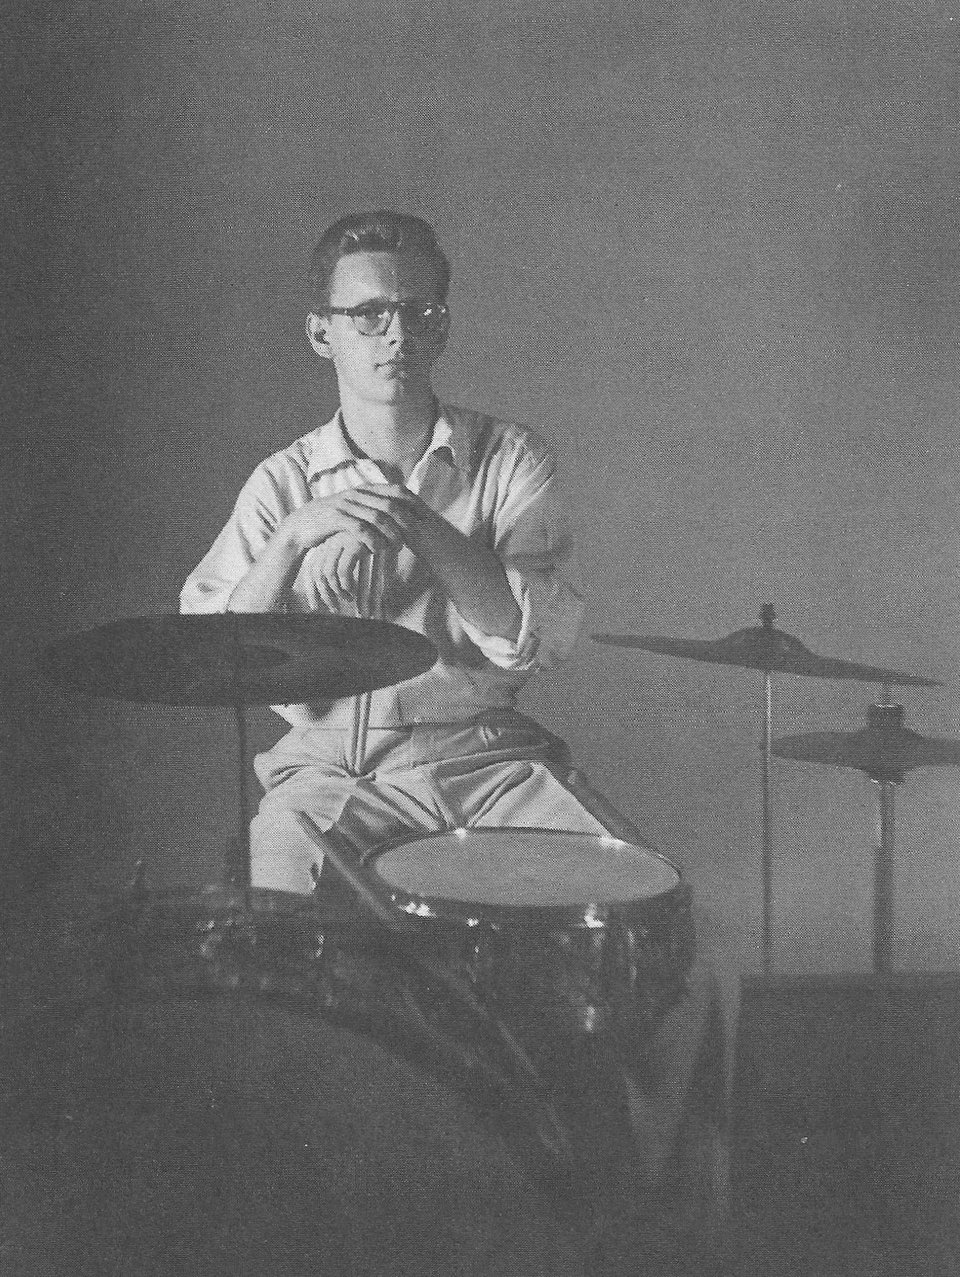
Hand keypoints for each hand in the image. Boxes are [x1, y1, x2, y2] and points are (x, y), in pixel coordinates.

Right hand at [283, 487, 411, 555]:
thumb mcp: (354, 509)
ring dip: (391, 533)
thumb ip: (373, 507)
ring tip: (397, 547)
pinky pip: (360, 529)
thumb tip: (399, 512)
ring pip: (378, 517)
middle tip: (413, 538)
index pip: (397, 491)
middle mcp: (358, 493)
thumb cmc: (331, 522)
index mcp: (365, 489)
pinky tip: (376, 550)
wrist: (300, 527)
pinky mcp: (336, 518)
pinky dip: (372, 540)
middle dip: (404, 522)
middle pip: (390, 505)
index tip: (424, 520)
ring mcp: (347, 504)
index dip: (413, 505)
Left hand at [308, 533, 370, 611]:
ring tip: (348, 600)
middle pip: (316, 573)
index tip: (315, 607)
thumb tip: (331, 595)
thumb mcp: (356, 553)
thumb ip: (343, 568)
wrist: (392, 524)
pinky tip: (355, 592)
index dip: (311, 591)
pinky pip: (343, 571)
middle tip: (334, 609)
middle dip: (324, 595)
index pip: (311, 570)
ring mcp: (342, 541)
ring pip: (329, 574)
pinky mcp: (355, 544)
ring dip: (337, 592)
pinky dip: (347, 585)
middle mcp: (331, 541)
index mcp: (327, 543)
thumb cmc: (376, 542)